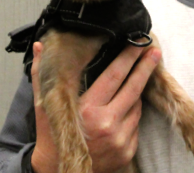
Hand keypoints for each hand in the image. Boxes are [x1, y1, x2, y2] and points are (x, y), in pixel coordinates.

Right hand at [31, 41, 161, 172]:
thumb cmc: (51, 136)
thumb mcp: (43, 105)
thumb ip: (42, 74)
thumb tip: (39, 46)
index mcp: (88, 109)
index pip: (115, 75)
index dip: (128, 57)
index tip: (138, 43)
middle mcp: (107, 124)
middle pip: (134, 87)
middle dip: (146, 66)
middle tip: (155, 50)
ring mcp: (120, 139)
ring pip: (137, 105)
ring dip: (135, 92)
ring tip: (129, 84)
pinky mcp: (128, 151)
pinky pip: (137, 123)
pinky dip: (132, 113)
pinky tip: (123, 109)